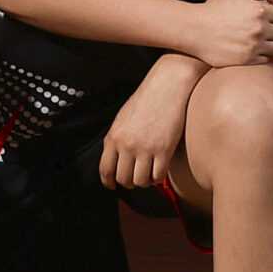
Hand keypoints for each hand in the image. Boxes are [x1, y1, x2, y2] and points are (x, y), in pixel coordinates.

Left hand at [100, 67, 195, 188]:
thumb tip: (116, 158)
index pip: (105, 169)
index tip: (113, 186)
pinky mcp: (164, 150)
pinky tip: (160, 169)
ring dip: (145, 181)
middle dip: (129, 182)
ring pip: (140, 181)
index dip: (109, 182)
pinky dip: (159, 177)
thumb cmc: (146, 100)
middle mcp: (126, 145)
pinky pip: (158, 176)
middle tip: (136, 178)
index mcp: (113, 136)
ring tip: (149, 173)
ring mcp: (145, 148)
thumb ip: (118, 138)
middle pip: (123, 179)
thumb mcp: (123, 118)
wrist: (167, 86)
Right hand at [177, 0, 272, 67]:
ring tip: (259, 38)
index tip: (271, 17)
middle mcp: (260, 29)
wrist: (195, 28)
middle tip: (264, 28)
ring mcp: (254, 46)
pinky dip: (263, 54)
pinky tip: (251, 47)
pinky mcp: (248, 60)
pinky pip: (268, 59)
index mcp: (260, 10)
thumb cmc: (218, 8)